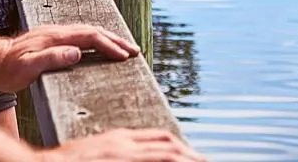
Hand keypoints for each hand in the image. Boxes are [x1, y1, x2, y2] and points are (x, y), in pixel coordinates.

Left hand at [0, 25, 140, 92]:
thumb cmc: (7, 69)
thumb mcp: (27, 68)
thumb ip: (51, 58)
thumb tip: (77, 52)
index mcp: (57, 37)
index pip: (91, 38)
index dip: (110, 46)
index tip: (124, 56)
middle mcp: (59, 32)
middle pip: (95, 32)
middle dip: (116, 40)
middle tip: (135, 51)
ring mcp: (56, 34)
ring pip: (89, 33)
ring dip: (108, 39)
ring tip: (123, 48)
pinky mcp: (53, 39)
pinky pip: (81, 37)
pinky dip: (96, 41)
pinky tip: (98, 47)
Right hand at [46, 129, 204, 159]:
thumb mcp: (93, 150)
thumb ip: (113, 152)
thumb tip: (125, 156)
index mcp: (119, 139)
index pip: (158, 139)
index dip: (178, 146)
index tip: (190, 154)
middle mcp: (124, 145)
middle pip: (167, 145)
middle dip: (189, 154)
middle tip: (204, 161)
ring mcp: (121, 156)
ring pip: (165, 155)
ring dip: (185, 159)